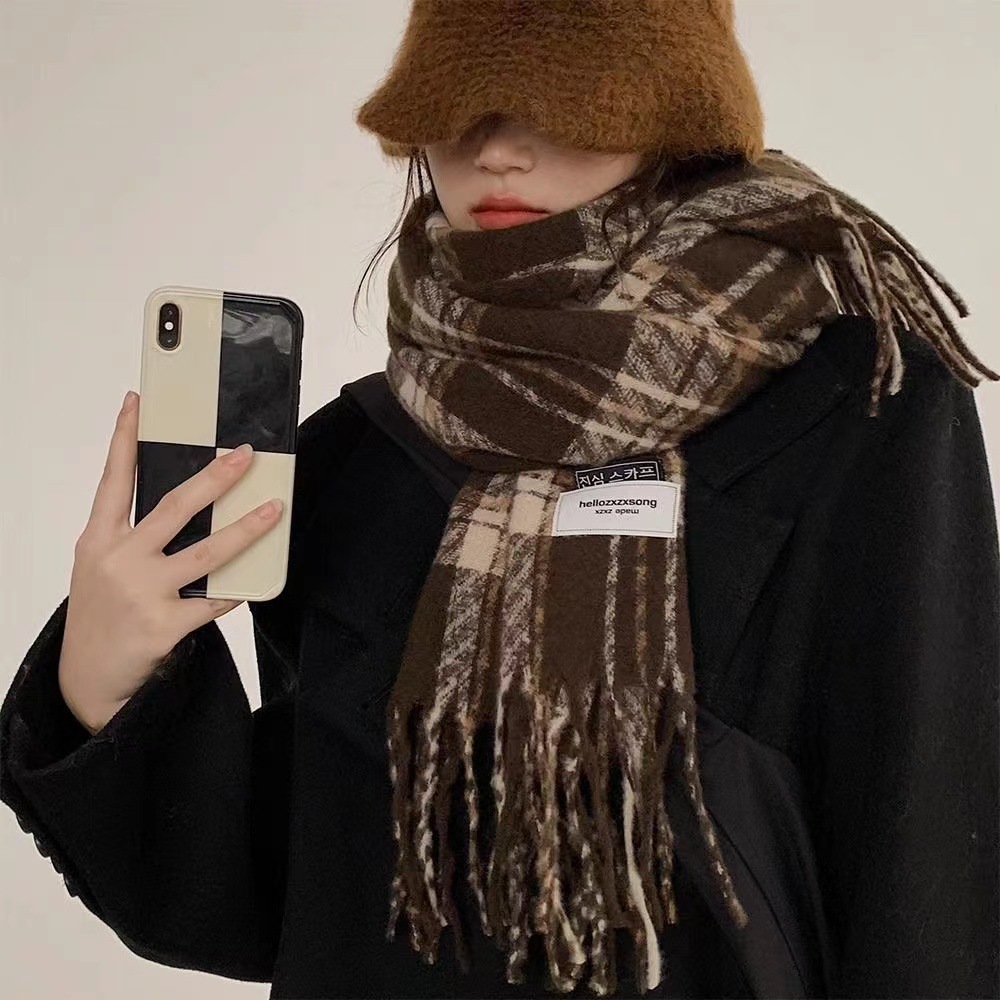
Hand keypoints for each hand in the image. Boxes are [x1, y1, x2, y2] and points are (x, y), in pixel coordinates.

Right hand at [57, 390, 283, 732]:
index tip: (137, 403)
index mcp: (98, 540)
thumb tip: (191, 507)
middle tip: (244, 454)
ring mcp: (141, 593)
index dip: (123, 438)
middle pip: (173, 507)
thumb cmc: (99, 616)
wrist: (84, 681)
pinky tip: (258, 578)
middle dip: (214, 478)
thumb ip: (133, 536)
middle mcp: (117, 561)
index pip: (113, 479)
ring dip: (247, 528)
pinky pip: (214, 601)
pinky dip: (237, 588)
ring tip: (275, 508)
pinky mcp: (163, 625)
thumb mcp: (101, 567)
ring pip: (206, 552)